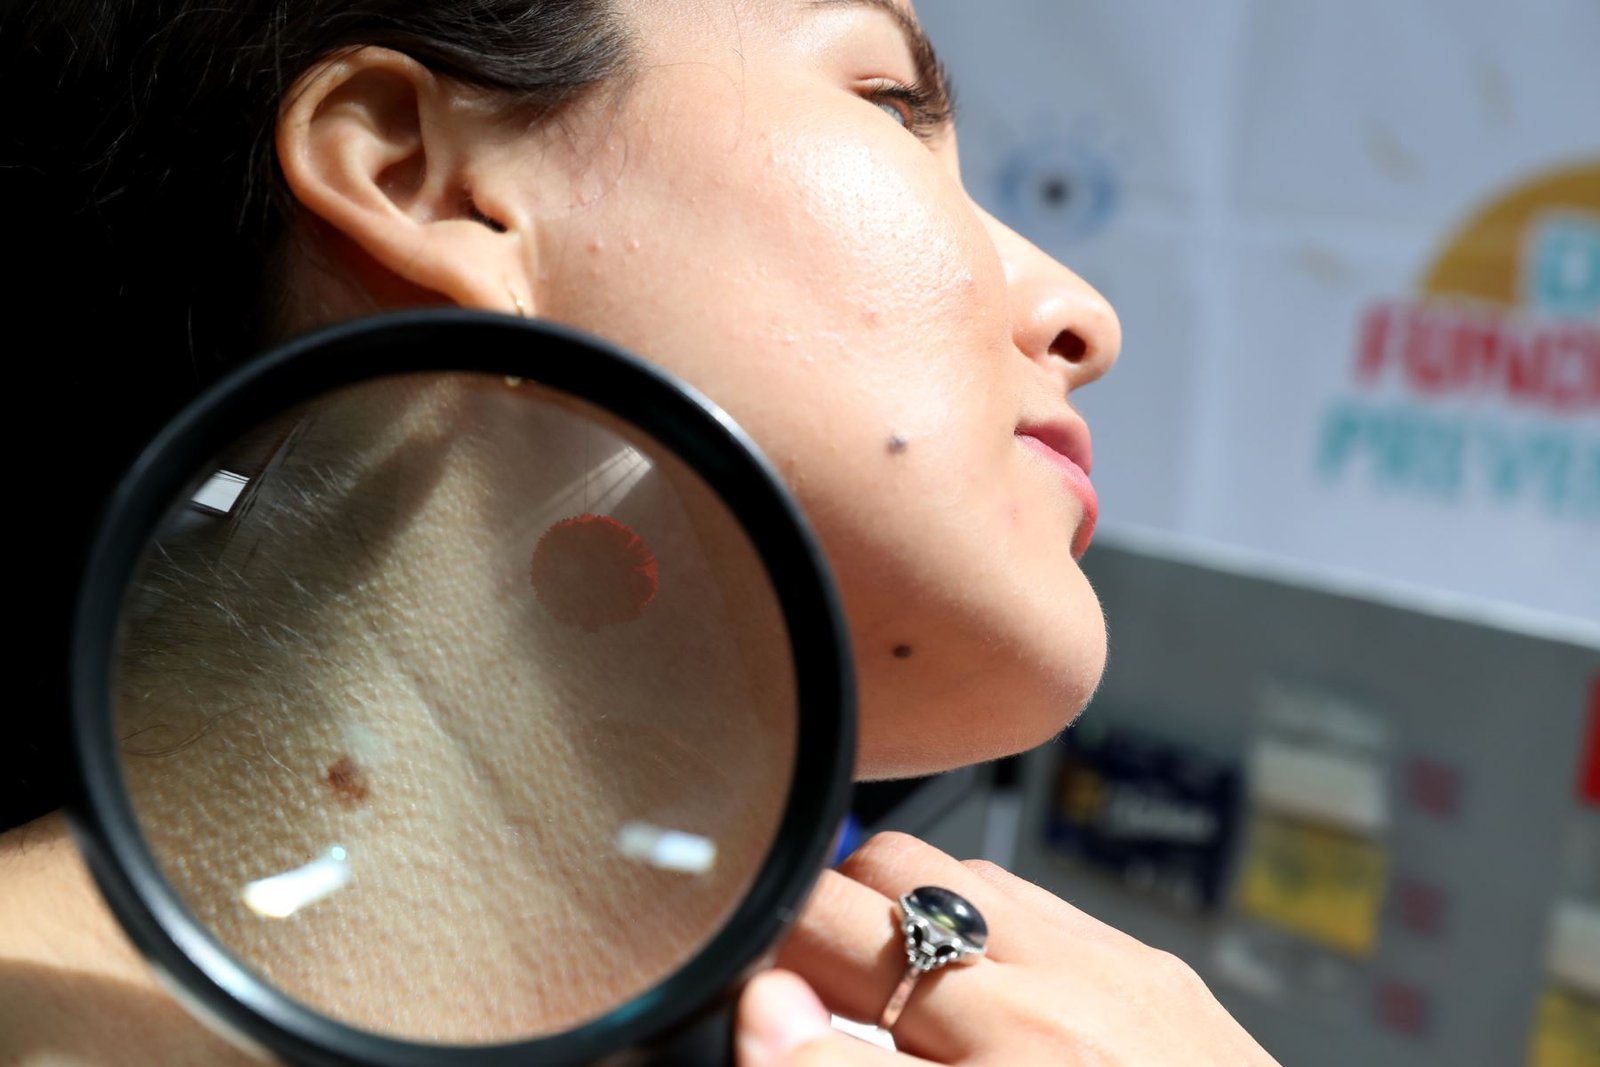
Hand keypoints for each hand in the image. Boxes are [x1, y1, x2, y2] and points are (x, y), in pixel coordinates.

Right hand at [735, 832, 1278, 1065]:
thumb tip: (771, 1010)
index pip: (824, 987)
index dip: (763, 983)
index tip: (752, 997)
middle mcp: (1055, 1020)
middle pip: (874, 889)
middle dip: (813, 923)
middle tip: (801, 986)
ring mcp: (1113, 975)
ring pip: (940, 868)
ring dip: (889, 910)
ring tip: (884, 984)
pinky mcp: (1151, 964)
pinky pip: (1024, 890)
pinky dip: (972, 918)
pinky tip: (971, 977)